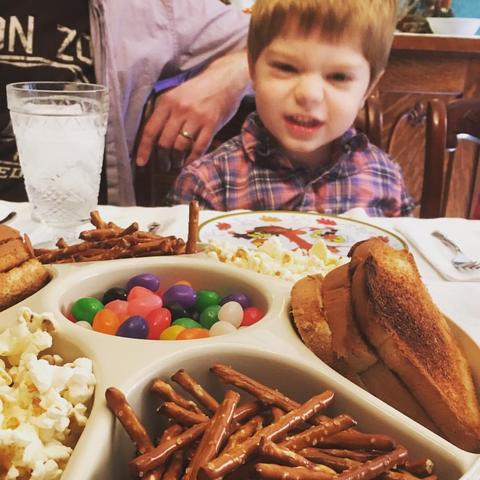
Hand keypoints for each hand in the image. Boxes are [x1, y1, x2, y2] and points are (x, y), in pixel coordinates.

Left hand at [135, 49, 249, 169]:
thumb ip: (164, 111)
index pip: (150, 130)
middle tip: (164, 165)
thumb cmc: (198, 89)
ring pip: (180, 147)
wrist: (225, 79)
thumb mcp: (176, 94)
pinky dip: (192, 159)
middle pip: (164, 142)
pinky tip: (189, 163)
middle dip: (162, 158)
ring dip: (176, 160)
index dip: (144, 149)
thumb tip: (153, 137)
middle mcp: (180, 109)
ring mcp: (196, 117)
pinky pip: (198, 148)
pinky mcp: (211, 124)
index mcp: (167, 101)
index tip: (141, 162)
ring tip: (176, 164)